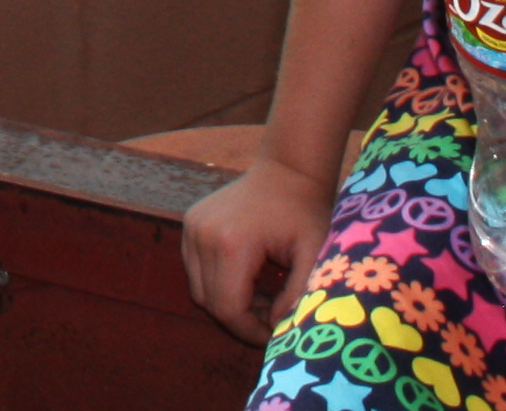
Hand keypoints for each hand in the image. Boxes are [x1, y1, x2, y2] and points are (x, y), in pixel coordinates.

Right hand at [181, 155, 334, 343]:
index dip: (250, 331)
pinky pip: (195, 269)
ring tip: (261, 295)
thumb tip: (276, 326)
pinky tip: (247, 277)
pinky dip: (217, 283)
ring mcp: (192, 226)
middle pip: (210, 302)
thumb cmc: (305, 213)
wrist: (287, 171)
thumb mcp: (314, 257)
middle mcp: (203, 234)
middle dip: (241, 319)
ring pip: (199, 289)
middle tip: (272, 315)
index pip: (228, 308)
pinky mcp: (190, 222)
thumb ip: (297, 296)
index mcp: (232, 243)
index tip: (275, 334)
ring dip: (227, 302)